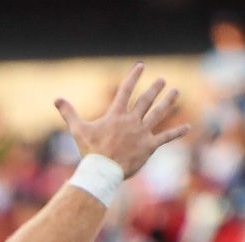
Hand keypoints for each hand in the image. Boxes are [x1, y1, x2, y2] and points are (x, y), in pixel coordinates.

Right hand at [55, 64, 188, 176]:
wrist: (102, 172)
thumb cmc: (89, 152)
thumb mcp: (78, 130)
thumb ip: (69, 113)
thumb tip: (56, 99)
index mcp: (116, 115)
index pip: (125, 90)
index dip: (133, 77)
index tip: (141, 66)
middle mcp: (131, 121)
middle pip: (145, 100)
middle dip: (154, 89)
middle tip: (162, 80)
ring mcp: (141, 133)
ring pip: (158, 114)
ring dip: (168, 102)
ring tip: (176, 92)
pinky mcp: (148, 147)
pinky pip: (165, 138)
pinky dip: (176, 132)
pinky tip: (188, 127)